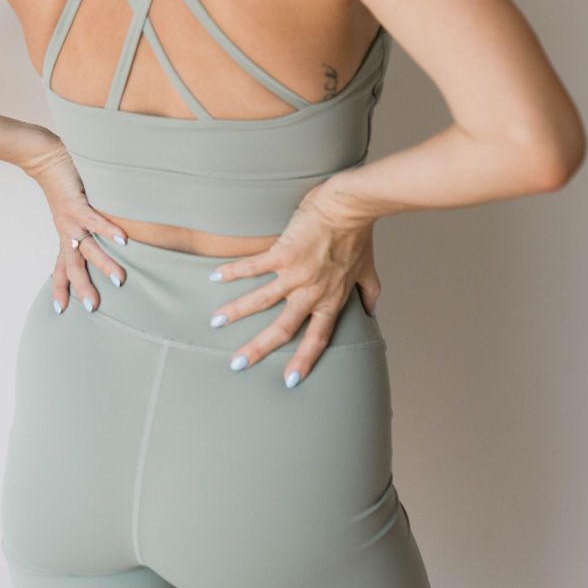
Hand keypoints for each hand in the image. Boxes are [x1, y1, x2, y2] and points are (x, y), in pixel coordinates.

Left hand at [20, 133, 127, 312]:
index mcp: (65, 235)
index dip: (60, 288)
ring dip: (104, 264)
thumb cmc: (63, 182)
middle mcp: (67, 231)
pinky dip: (108, 230)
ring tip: (120, 280)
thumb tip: (107, 234)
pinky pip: (94, 219)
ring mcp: (71, 218)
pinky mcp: (77, 202)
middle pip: (74, 265)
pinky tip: (122, 240)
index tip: (60, 311)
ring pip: (88, 247)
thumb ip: (86, 223)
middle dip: (83, 287)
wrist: (44, 157)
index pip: (62, 267)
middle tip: (93, 308)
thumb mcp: (73, 209)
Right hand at [207, 186, 379, 386]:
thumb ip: (369, 292)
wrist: (350, 206)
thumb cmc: (358, 235)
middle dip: (258, 348)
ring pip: (261, 300)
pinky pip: (253, 266)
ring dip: (236, 312)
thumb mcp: (368, 269)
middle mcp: (312, 292)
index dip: (304, 359)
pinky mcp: (282, 252)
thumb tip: (372, 311)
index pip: (317, 338)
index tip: (290, 380)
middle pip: (283, 328)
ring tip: (216, 322)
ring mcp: (296, 273)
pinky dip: (233, 272)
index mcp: (332, 299)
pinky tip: (215, 277)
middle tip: (237, 363)